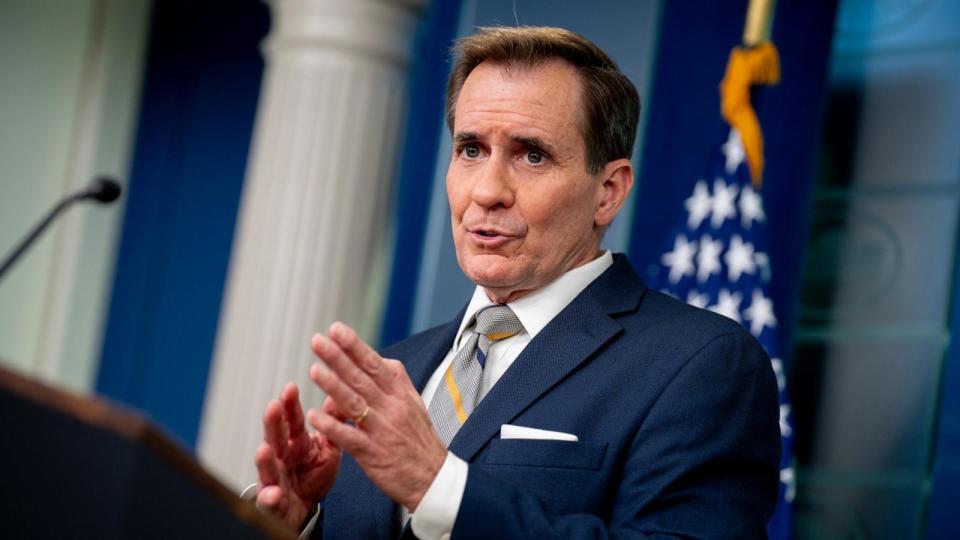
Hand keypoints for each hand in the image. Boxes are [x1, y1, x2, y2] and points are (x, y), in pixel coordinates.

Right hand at [255, 383, 341, 528]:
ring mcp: (274, 479)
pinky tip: (273, 494)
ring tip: (264, 449)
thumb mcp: (328, 449)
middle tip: (273, 406)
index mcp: (297, 443)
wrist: (305, 509)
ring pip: (266, 468)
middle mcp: (281, 458)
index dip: (290, 405)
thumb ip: (332, 425)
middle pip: (275, 438)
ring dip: (264, 460)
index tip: (291, 387)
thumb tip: (338, 395)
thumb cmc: (314, 476)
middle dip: (273, 423)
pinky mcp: (272, 504)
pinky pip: (269, 502)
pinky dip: (270, 498)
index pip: (292, 421)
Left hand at [306, 322, 446, 510]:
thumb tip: (378, 359)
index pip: (374, 364)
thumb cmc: (419, 440)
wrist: (433, 478)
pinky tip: (314, 416)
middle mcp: (391, 408)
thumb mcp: (413, 403)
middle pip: (361, 378)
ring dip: (333, 386)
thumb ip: (395, 381)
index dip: (355, 346)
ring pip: (355, 403)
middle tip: (317, 340)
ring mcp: (382, 430)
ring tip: (314, 370)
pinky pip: (349, 437)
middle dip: (338, 358)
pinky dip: (332, 426)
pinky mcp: (373, 454)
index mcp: (400, 393)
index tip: (336, 329)